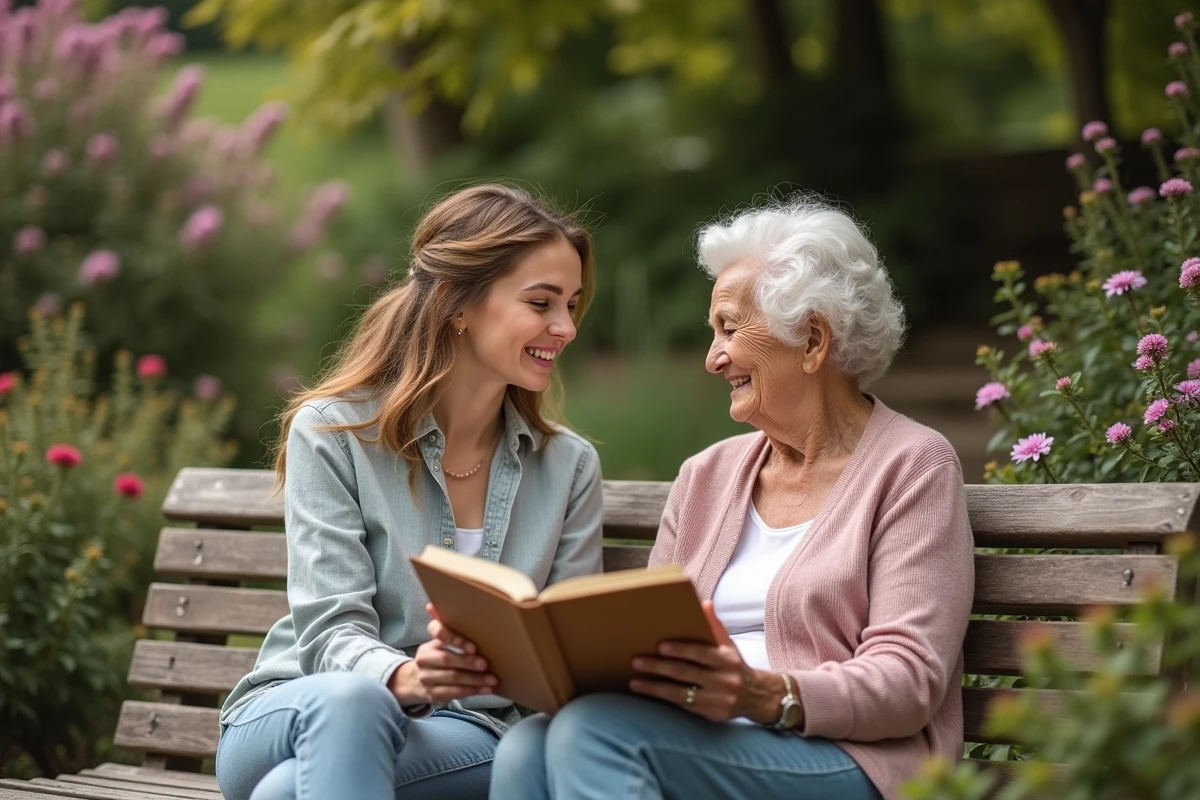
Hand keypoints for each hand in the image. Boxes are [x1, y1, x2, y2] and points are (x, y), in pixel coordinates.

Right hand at [388, 604, 497, 705]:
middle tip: (486, 664)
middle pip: (447, 659)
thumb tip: (432, 604)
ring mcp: (427, 678)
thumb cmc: (434, 657)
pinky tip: (485, 690)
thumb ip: (442, 624)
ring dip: (475, 679)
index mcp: (428, 643)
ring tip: (492, 679)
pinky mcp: (432, 694)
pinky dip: (472, 691)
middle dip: (468, 662)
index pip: (438, 634)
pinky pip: (454, 692)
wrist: (412, 682)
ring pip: (453, 678)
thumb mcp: (437, 642)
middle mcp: (424, 659)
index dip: (455, 639)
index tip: (473, 646)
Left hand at [628, 601, 790, 724]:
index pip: (701, 653)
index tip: (660, 646)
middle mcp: (724, 680)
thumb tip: (704, 603)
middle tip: (637, 661)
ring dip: (655, 687)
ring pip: (681, 693)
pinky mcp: (711, 714)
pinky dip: (664, 699)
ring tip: (634, 682)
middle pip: (686, 673)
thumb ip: (714, 626)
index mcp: (727, 659)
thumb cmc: (734, 664)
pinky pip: (683, 705)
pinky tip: (649, 693)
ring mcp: (717, 699)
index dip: (681, 649)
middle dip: (659, 667)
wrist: (756, 696)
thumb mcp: (728, 645)